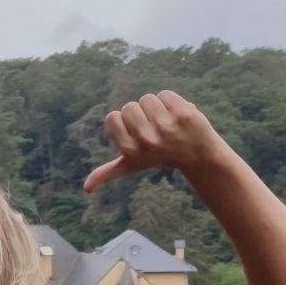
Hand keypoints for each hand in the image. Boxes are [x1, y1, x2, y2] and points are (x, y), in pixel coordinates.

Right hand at [84, 92, 229, 193]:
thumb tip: (86, 189)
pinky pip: (165, 94)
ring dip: (156, 107)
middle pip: (129, 107)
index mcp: (130, 150)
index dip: (124, 122)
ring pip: (147, 99)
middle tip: (155, 129)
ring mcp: (165, 126)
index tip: (137, 133)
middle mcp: (146, 140)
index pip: (112, 117)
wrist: (199, 156)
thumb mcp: (133, 165)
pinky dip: (171, 102)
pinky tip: (178, 116)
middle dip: (140, 114)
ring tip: (167, 123)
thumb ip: (108, 172)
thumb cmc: (160, 158)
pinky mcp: (183, 113)